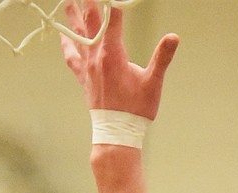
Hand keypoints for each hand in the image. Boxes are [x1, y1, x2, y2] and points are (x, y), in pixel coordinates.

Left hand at [61, 2, 178, 119]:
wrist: (117, 133)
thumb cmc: (135, 111)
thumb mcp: (152, 83)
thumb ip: (162, 58)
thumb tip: (173, 38)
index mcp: (113, 54)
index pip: (113, 18)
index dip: (115, 3)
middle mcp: (96, 57)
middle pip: (91, 21)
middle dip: (89, 3)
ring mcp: (87, 66)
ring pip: (77, 35)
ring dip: (73, 16)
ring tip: (68, 3)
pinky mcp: (83, 77)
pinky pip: (71, 56)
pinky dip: (67, 44)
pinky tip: (63, 36)